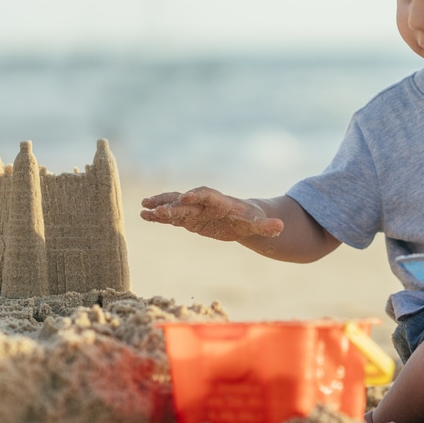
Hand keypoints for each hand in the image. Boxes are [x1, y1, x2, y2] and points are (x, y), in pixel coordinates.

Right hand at [140, 187, 284, 241]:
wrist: (245, 218)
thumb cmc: (253, 220)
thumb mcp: (261, 224)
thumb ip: (268, 226)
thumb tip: (280, 227)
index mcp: (221, 202)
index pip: (207, 195)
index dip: (196, 195)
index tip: (185, 197)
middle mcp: (205, 203)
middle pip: (186, 201)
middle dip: (171, 204)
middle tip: (154, 208)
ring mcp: (195, 210)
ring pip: (175, 206)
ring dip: (160, 207)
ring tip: (143, 210)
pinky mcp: (190, 219)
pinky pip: (172, 217)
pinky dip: (159, 216)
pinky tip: (144, 216)